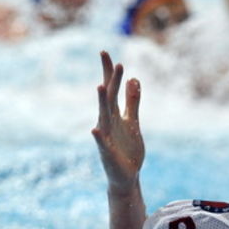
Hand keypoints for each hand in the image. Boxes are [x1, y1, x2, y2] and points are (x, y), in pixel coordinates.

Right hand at [91, 51, 143, 194]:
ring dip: (102, 101)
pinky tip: (95, 128)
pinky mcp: (108, 152)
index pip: (111, 89)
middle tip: (113, 60)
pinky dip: (99, 136)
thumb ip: (132, 102)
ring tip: (100, 86)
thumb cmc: (128, 149)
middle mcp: (108, 122)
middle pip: (108, 97)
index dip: (110, 72)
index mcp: (114, 114)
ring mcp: (106, 137)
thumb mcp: (133, 122)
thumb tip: (134, 79)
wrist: (127, 176)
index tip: (106, 52)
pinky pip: (102, 143)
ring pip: (104, 116)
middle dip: (110, 79)